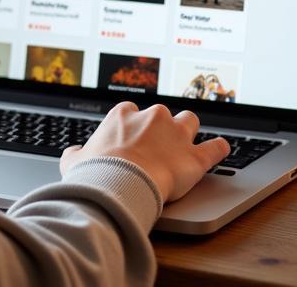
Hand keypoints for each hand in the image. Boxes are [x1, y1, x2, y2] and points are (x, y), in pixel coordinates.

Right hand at [60, 102, 230, 203]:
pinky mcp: (195, 157)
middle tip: (158, 145)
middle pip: (161, 114)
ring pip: (189, 121)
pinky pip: (215, 148)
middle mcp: (152, 117)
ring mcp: (176, 134)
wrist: (121, 184)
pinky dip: (219, 148)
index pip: (130, 112)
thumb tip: (74, 154)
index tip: (132, 138)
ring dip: (189, 131)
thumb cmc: (96, 173)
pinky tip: (222, 149)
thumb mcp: (75, 162)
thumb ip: (76, 154)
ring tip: (189, 141)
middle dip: (161, 127)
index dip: (132, 126)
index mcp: (122, 115)